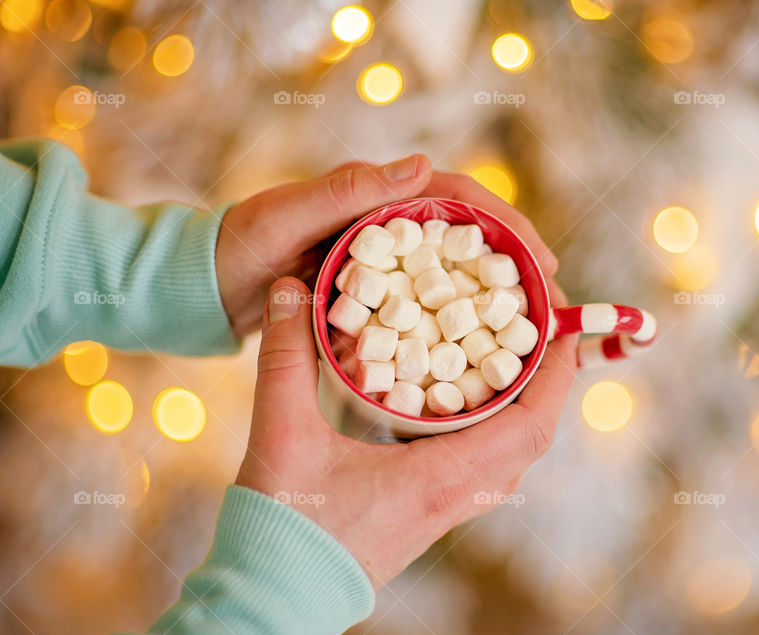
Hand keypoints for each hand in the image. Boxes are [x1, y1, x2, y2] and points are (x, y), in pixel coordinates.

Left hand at [216, 159, 559, 337]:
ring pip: (454, 270)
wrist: (204, 289)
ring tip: (533, 324)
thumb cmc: (237, 248)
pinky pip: (428, 301)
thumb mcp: (286, 217)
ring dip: (495, 293)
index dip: (506, 225)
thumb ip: (346, 191)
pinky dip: (459, 319)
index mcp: (375, 195)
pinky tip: (482, 346)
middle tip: (554, 297)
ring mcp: (383, 258)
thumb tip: (422, 165)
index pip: (459, 198)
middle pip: (469, 235)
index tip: (540, 260)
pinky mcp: (375, 291)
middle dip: (516, 261)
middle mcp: (387, 222)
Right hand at [235, 277, 575, 588]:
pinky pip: (485, 466)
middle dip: (545, 380)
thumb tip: (291, 288)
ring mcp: (446, 510)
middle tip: (534, 329)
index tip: (561, 326)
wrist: (274, 597)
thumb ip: (287, 356)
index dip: (557, 373)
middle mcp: (456, 496)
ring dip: (522, 405)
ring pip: (511, 455)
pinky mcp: (429, 515)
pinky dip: (492, 427)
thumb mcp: (282, 433)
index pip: (530, 425)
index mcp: (439, 478)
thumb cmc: (282, 526)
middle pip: (531, 437)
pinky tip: (461, 402)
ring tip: (507, 357)